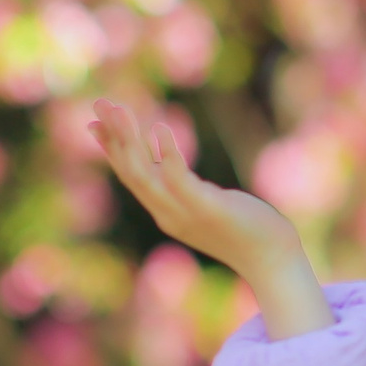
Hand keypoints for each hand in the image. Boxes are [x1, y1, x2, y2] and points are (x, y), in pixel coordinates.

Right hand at [89, 100, 331, 336]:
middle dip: (113, 136)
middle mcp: (167, 213)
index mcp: (165, 210)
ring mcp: (184, 213)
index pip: (129, 176)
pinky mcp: (207, 209)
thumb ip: (185, 188)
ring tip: (119, 110)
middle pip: (130, 172)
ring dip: (129, 140)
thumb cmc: (244, 229)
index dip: (110, 149)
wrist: (272, 261)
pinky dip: (166, 153)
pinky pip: (179, 179)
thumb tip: (173, 166)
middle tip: (99, 104)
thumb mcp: (205, 204)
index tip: (94, 123)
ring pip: (144, 174)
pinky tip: (159, 127)